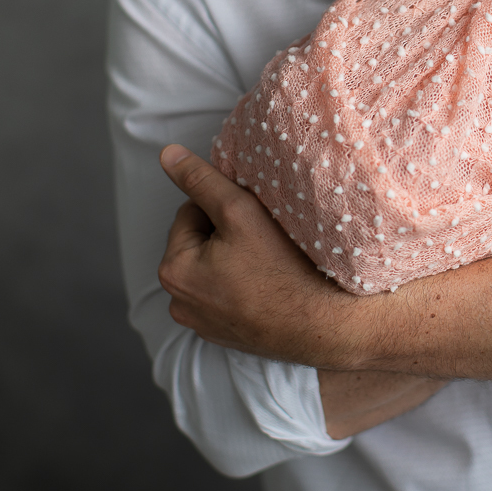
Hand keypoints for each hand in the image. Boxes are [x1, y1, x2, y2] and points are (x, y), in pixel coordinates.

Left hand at [156, 145, 355, 367]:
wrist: (325, 325)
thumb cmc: (283, 268)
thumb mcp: (238, 210)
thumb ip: (201, 180)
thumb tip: (167, 154)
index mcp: (173, 271)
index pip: (190, 213)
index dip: (224, 207)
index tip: (253, 216)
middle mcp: (180, 303)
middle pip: (201, 244)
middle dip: (226, 235)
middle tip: (264, 237)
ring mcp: (203, 325)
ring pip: (214, 271)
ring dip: (234, 260)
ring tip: (268, 260)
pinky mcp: (227, 336)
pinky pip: (228, 296)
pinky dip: (244, 286)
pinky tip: (271, 282)